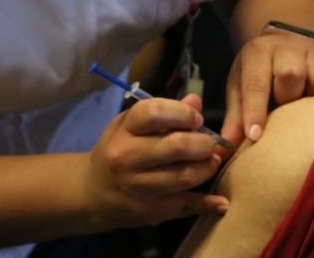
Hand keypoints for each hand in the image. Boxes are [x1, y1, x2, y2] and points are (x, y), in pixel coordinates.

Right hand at [85, 94, 227, 228]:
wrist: (93, 192)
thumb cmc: (118, 150)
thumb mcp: (131, 125)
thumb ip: (164, 111)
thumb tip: (196, 101)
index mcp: (124, 130)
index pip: (154, 112)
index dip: (183, 113)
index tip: (196, 119)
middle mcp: (127, 158)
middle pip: (176, 146)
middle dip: (203, 143)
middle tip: (209, 143)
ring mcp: (137, 187)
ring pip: (185, 176)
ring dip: (207, 168)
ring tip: (210, 161)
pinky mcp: (148, 212)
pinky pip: (184, 206)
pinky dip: (207, 204)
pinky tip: (220, 202)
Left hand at [221, 31, 313, 146]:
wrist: (281, 44)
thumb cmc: (257, 73)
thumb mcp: (239, 90)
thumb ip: (234, 120)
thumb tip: (220, 154)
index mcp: (257, 53)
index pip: (255, 83)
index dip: (255, 110)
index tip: (255, 136)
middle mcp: (287, 46)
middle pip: (292, 75)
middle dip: (289, 100)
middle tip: (286, 113)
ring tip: (307, 107)